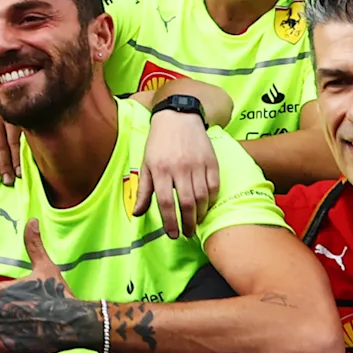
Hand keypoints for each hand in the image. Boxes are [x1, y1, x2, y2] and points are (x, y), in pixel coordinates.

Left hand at [0, 219, 107, 352]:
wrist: (74, 323)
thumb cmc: (60, 294)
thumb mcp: (46, 266)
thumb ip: (34, 244)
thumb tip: (32, 220)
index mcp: (2, 291)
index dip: (12, 298)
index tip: (27, 300)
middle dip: (9, 314)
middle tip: (29, 315)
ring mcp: (3, 329)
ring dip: (5, 330)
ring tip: (26, 328)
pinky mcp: (8, 347)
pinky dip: (3, 345)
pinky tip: (20, 339)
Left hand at [141, 103, 224, 238]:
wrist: (178, 118)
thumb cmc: (158, 143)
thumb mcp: (146, 165)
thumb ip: (144, 190)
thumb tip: (138, 213)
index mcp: (160, 170)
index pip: (166, 202)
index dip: (170, 222)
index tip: (172, 234)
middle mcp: (179, 168)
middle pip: (187, 203)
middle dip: (187, 223)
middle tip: (187, 234)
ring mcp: (197, 164)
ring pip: (202, 197)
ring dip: (200, 214)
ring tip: (196, 223)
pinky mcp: (211, 161)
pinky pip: (214, 186)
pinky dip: (211, 200)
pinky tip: (206, 206)